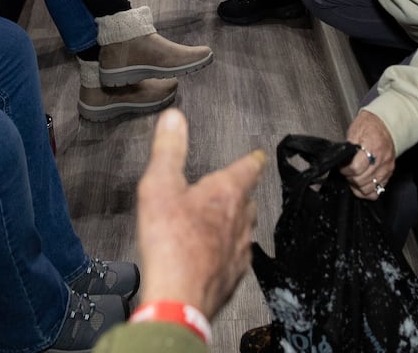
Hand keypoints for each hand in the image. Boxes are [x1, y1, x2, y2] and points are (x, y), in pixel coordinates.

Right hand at [135, 109, 266, 317]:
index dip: (252, 160)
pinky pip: (236, 259)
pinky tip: (215, 256)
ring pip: (244, 230)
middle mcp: (240, 221)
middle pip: (248, 201)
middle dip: (241, 193)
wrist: (179, 299)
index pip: (248, 168)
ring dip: (235, 223)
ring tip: (224, 221)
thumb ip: (169, 150)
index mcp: (227, 194)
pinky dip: (227, 252)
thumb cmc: (171, 244)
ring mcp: (239, 252)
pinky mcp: (232, 277)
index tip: (257, 156)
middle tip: (234, 189)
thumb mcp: (160, 186)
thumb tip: (174, 119)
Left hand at [341, 110, 395, 202]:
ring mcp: (386, 168)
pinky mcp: (389, 173)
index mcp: (373, 147)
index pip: (355, 168)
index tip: (342, 167)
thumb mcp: (355, 131)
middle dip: (350, 177)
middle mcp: (382, 160)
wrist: (386, 123)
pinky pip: (378, 190)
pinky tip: (362, 182)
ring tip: (354, 176)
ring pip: (369, 189)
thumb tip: (340, 160)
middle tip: (347, 170)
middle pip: (361, 181)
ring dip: (358, 185)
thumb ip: (348, 148)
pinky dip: (368, 189)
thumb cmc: (369, 125)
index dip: (345, 170)